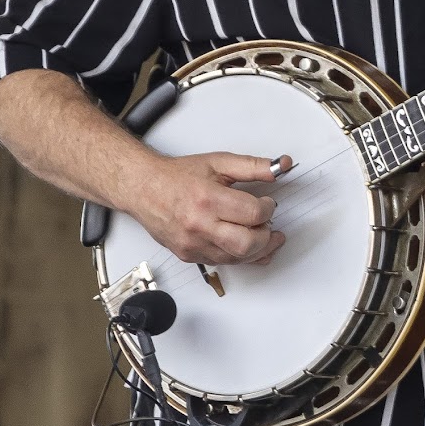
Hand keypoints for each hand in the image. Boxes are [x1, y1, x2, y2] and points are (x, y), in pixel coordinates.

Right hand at [129, 151, 291, 265]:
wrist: (143, 189)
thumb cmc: (177, 176)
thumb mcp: (219, 162)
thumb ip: (254, 166)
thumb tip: (281, 166)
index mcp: (208, 199)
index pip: (253, 214)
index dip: (269, 208)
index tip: (269, 203)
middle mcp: (199, 226)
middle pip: (246, 244)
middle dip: (267, 236)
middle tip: (271, 225)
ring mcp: (192, 244)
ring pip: (236, 259)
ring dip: (258, 250)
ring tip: (265, 236)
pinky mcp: (188, 255)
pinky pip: (221, 263)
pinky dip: (239, 256)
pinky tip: (248, 246)